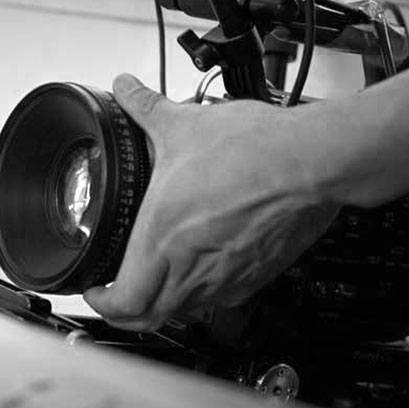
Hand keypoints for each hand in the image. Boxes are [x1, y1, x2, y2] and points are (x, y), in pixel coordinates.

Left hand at [83, 74, 340, 330]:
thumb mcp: (185, 124)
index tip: (97, 289)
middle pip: (150, 318)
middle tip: (119, 293)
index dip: (102, 302)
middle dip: (127, 312)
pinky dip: (205, 292)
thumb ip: (146, 107)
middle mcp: (194, 269)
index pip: (124, 302)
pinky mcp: (259, 274)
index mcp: (164, 240)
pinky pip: (224, 298)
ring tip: (159, 279)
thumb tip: (128, 89)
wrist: (311, 162)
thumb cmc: (254, 151)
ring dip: (166, 302)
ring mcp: (229, 277)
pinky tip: (206, 265)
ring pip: (186, 311)